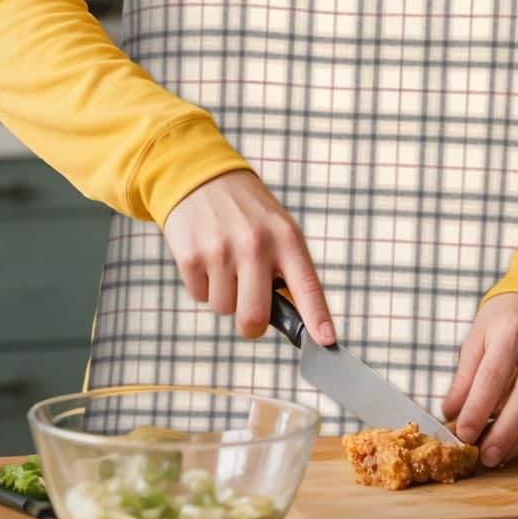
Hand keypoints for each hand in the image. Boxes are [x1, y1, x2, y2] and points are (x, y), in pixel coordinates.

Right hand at [161, 170, 335, 345]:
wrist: (201, 177)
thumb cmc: (247, 211)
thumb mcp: (278, 228)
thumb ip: (289, 269)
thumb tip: (300, 320)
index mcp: (285, 237)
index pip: (306, 285)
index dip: (317, 317)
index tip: (326, 340)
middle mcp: (256, 244)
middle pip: (255, 317)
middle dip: (252, 325)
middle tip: (250, 308)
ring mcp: (221, 250)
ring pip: (224, 309)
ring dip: (225, 295)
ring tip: (226, 261)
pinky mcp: (191, 256)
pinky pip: (199, 296)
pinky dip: (203, 284)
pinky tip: (207, 256)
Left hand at [441, 294, 517, 467]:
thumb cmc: (507, 321)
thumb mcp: (479, 336)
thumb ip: (465, 376)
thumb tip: (452, 414)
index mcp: (514, 328)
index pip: (495, 376)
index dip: (478, 409)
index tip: (463, 434)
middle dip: (504, 433)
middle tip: (485, 457)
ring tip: (499, 456)